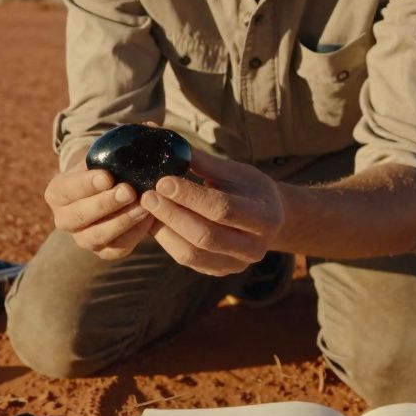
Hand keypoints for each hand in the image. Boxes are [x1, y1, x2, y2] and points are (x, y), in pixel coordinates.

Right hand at [44, 161, 156, 259]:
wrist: (106, 190)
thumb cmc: (101, 168)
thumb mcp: (98, 158)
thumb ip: (108, 155)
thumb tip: (128, 148)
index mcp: (56, 193)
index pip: (68, 189)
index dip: (87, 184)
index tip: (107, 177)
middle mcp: (64, 220)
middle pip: (81, 215)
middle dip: (106, 203)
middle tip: (128, 191)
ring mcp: (82, 239)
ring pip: (98, 236)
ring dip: (122, 221)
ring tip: (143, 207)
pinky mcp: (103, 251)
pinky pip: (117, 248)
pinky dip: (134, 235)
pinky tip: (149, 219)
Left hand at [140, 149, 284, 275]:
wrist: (268, 218)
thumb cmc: (247, 188)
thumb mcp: (233, 171)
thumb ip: (203, 162)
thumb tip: (167, 144)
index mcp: (265, 218)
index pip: (222, 209)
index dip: (190, 197)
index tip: (162, 181)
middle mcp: (254, 247)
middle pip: (205, 235)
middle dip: (172, 214)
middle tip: (147, 196)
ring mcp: (236, 264)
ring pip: (192, 253)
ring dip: (164, 230)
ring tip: (147, 208)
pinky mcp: (218, 271)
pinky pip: (186, 260)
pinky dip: (167, 240)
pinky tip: (154, 222)